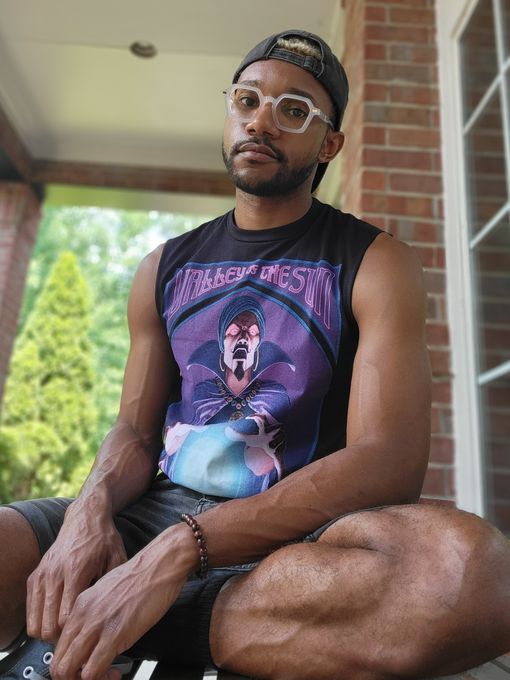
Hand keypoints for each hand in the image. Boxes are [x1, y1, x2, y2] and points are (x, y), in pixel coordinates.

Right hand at [26, 499, 127, 642]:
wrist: (85, 518)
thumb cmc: (104, 539)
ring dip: (48, 631)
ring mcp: (42, 575)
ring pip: (34, 622)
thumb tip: (113, 615)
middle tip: (75, 635)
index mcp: (77, 571)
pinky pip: (30, 609)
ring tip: (65, 628)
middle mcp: (55, 574)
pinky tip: (56, 615)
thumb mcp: (117, 560)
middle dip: (60, 638)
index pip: (66, 618)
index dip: (74, 633)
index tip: (85, 634)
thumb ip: (111, 587)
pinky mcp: (35, 576)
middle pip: (48, 625)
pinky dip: (39, 619)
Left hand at [49, 524, 196, 679]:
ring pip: (67, 670)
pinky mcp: (114, 635)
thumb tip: (96, 636)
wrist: (159, 565)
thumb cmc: (142, 576)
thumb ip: (97, 613)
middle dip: (72, 678)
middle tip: (93, 677)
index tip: (86, 666)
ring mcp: (96, 626)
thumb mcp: (109, 593)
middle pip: (58, 662)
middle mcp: (82, 616)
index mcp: (80, 605)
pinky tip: (115, 673)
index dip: (71, 662)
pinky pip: (92, 672)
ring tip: (106, 676)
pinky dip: (101, 679)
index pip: (58, 645)